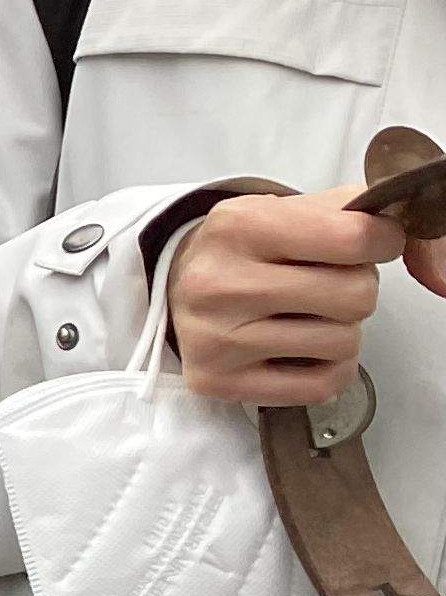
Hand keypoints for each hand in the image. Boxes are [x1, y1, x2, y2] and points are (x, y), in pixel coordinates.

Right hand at [166, 191, 439, 405]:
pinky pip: (320, 386)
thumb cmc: (248, 249)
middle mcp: (220, 282)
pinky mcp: (217, 380)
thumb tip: (426, 245)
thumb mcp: (288, 210)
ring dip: (340, 331)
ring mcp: (216, 337)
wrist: (175, 286)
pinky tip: (300, 351)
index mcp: (240, 226)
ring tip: (304, 317)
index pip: (354, 238)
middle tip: (325, 285)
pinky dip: (327, 370)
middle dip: (357, 291)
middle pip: (356, 296)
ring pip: (343, 343)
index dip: (382, 242)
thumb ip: (357, 212)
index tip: (369, 243)